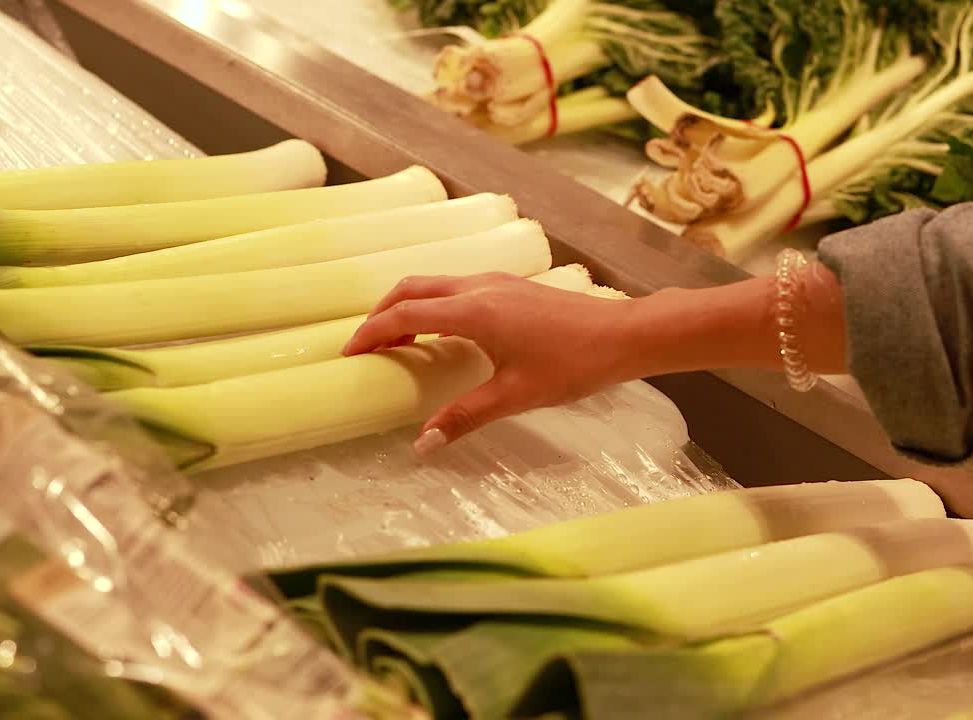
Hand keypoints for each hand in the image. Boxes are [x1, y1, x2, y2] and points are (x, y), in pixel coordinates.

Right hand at [343, 273, 641, 453]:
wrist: (623, 334)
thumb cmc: (574, 364)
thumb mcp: (516, 396)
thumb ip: (464, 417)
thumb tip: (423, 444)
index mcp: (474, 312)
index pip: (405, 315)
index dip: (372, 333)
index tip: (350, 353)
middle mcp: (479, 287)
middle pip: (411, 289)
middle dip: (381, 313)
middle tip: (366, 347)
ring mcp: (496, 282)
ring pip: (434, 284)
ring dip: (407, 306)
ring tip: (396, 342)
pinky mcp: (510, 286)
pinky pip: (456, 287)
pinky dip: (433, 304)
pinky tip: (440, 333)